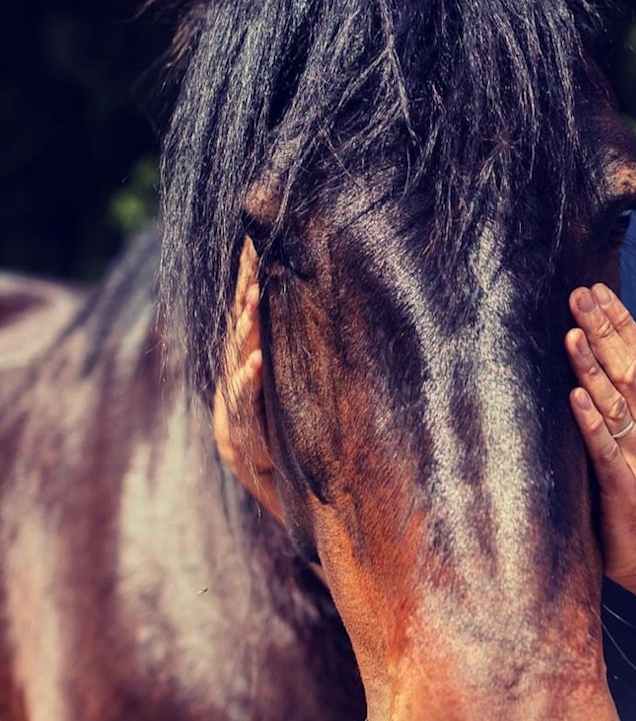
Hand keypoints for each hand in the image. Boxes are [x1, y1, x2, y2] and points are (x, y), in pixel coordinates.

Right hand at [212, 237, 283, 524]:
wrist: (273, 481)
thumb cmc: (288, 427)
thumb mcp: (289, 382)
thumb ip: (291, 350)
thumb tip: (314, 312)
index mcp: (249, 355)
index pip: (246, 308)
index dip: (247, 274)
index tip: (255, 240)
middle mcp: (238, 372)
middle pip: (239, 321)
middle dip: (246, 287)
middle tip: (256, 253)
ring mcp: (236, 398)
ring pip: (238, 353)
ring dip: (248, 325)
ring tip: (256, 296)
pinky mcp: (240, 428)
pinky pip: (245, 399)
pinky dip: (248, 379)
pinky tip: (255, 362)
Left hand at [565, 283, 635, 593]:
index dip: (621, 321)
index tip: (597, 289)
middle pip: (631, 370)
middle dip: (605, 331)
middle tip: (580, 296)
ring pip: (617, 403)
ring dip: (593, 367)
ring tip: (572, 334)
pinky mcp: (623, 488)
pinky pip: (605, 450)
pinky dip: (591, 422)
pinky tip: (574, 397)